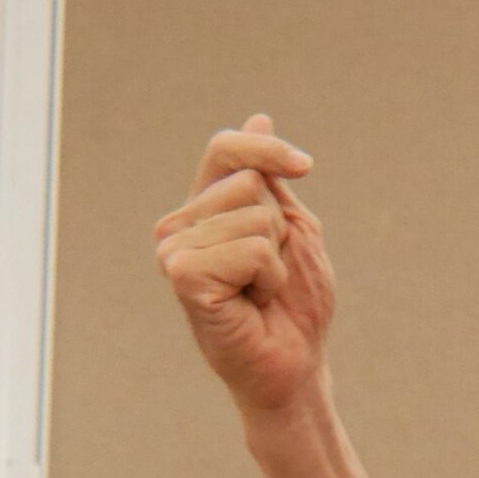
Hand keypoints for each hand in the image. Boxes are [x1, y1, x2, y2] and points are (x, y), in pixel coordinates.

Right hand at [153, 113, 335, 419]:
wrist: (294, 363)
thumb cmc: (294, 303)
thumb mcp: (291, 226)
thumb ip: (270, 178)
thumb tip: (257, 114)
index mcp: (203, 208)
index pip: (226, 149)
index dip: (268, 149)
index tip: (305, 168)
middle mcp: (180, 225)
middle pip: (249, 181)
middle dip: (279, 226)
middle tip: (267, 272)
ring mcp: (174, 250)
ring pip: (253, 215)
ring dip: (275, 258)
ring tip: (259, 290)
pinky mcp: (181, 276)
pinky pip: (249, 248)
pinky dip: (266, 277)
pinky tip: (250, 303)